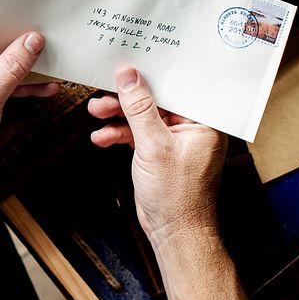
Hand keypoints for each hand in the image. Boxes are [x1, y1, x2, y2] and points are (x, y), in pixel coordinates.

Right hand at [88, 66, 225, 247]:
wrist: (174, 234)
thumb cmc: (178, 196)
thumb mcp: (154, 145)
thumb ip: (139, 108)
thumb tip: (129, 76)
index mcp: (203, 121)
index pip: (176, 87)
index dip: (150, 75)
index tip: (127, 66)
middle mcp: (192, 128)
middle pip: (155, 100)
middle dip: (126, 99)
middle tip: (103, 93)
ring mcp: (175, 140)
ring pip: (143, 117)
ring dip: (118, 116)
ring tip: (95, 112)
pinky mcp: (161, 153)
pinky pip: (139, 135)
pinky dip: (120, 134)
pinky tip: (102, 137)